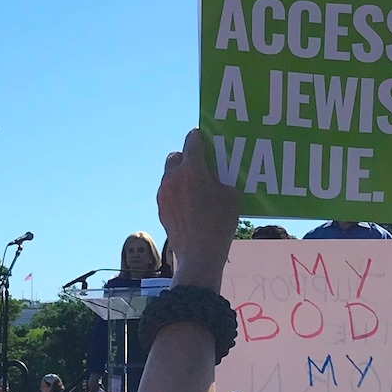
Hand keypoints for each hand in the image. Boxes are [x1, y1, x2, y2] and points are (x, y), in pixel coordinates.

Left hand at [156, 129, 240, 287]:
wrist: (199, 255)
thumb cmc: (220, 224)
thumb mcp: (231, 196)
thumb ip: (219, 179)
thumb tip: (213, 177)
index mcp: (192, 170)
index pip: (192, 141)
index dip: (198, 137)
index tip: (202, 136)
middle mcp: (173, 178)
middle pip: (175, 156)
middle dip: (186, 157)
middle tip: (199, 164)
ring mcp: (163, 194)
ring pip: (169, 175)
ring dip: (180, 175)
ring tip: (194, 186)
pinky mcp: (160, 209)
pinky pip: (167, 192)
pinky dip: (176, 192)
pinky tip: (188, 203)